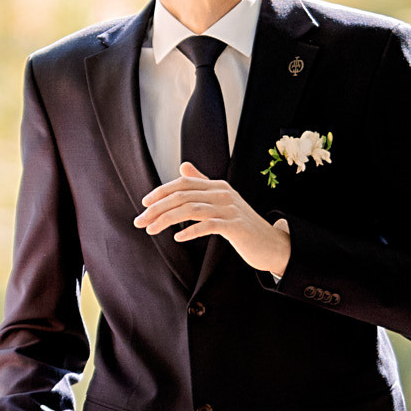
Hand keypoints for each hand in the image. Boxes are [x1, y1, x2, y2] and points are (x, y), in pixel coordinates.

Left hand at [135, 163, 291, 278]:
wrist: (271, 244)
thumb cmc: (242, 225)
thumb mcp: (222, 201)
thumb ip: (202, 184)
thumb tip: (183, 167)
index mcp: (218, 186)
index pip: (183, 183)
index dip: (161, 191)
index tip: (144, 203)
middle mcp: (223, 194)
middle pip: (183, 196)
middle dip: (157, 208)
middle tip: (140, 221)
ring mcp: (231, 209)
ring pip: (191, 210)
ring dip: (167, 220)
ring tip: (151, 229)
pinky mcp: (236, 227)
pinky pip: (209, 226)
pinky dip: (191, 231)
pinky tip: (178, 237)